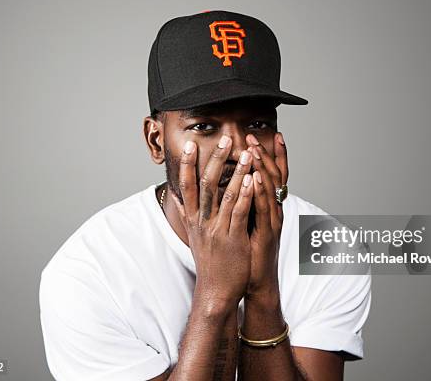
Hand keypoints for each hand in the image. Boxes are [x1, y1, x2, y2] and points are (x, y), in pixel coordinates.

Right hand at [172, 135, 254, 309]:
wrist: (215, 290)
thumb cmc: (210, 262)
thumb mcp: (195, 235)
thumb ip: (189, 214)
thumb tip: (179, 196)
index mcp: (193, 219)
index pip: (186, 186)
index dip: (187, 164)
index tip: (189, 145)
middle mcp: (201, 221)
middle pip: (205, 184)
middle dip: (214, 159)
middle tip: (223, 139)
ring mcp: (216, 230)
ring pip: (224, 194)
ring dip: (236, 171)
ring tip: (245, 152)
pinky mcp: (232, 238)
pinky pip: (238, 212)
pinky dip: (244, 194)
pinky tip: (252, 179)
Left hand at [245, 132, 287, 297]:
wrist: (255, 281)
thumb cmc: (248, 252)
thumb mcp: (245, 223)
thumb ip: (244, 203)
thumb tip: (233, 185)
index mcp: (268, 207)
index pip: (274, 175)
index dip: (274, 155)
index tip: (270, 135)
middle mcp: (274, 211)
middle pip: (275, 176)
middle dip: (266, 155)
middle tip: (255, 137)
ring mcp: (273, 221)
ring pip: (271, 190)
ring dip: (264, 167)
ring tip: (255, 150)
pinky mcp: (267, 234)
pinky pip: (264, 209)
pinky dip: (261, 192)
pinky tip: (257, 178)